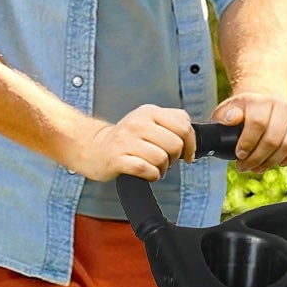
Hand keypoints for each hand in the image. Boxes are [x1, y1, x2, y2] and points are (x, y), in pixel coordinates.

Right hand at [67, 103, 193, 182]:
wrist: (94, 147)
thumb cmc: (127, 138)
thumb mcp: (149, 121)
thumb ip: (172, 123)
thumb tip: (192, 140)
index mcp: (149, 112)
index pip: (184, 126)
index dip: (190, 144)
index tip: (187, 153)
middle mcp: (137, 123)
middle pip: (175, 144)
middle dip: (175, 158)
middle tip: (166, 160)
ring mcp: (126, 140)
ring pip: (161, 158)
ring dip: (162, 169)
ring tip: (154, 167)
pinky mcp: (117, 158)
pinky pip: (146, 170)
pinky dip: (151, 175)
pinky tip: (147, 173)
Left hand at [215, 91, 286, 171]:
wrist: (268, 106)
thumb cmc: (246, 114)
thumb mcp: (228, 112)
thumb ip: (223, 116)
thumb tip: (230, 119)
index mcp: (261, 100)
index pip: (258, 123)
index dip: (248, 143)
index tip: (240, 155)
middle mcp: (283, 105)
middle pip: (273, 139)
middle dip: (257, 158)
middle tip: (246, 167)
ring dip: (273, 162)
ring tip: (260, 166)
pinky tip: (281, 161)